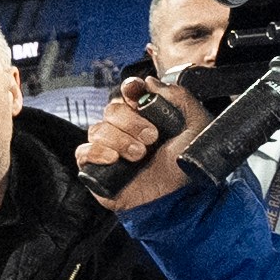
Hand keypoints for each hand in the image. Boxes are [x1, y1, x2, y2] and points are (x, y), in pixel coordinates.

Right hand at [75, 77, 210, 210]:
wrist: (179, 198)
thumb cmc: (188, 167)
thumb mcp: (196, 124)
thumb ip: (178, 98)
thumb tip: (149, 82)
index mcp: (146, 118)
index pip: (128, 93)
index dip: (130, 90)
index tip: (136, 93)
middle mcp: (125, 131)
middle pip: (111, 109)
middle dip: (131, 121)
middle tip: (152, 138)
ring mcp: (108, 150)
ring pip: (97, 129)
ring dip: (120, 140)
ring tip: (139, 156)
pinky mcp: (95, 169)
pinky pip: (83, 152)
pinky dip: (97, 152)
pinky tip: (115, 160)